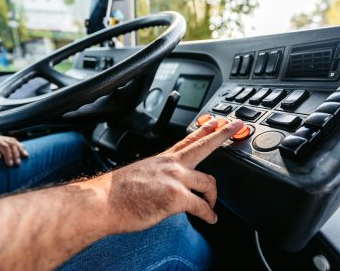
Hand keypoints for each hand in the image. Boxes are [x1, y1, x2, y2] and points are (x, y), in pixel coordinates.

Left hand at [0, 131, 28, 165]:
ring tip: (25, 157)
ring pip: (11, 140)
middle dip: (16, 152)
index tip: (10, 165)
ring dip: (18, 149)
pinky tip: (19, 152)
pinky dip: (15, 147)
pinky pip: (7, 143)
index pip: (3, 144)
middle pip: (9, 141)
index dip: (9, 154)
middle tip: (17, 164)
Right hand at [100, 118, 243, 232]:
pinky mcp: (176, 197)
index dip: (205, 129)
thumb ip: (159, 175)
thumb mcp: (141, 173)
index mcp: (163, 159)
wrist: (102, 202)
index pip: (188, 139)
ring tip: (212, 205)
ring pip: (208, 182)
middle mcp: (171, 165)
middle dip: (223, 135)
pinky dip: (208, 214)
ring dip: (213, 196)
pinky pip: (201, 206)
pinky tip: (210, 218)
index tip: (218, 121)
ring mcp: (175, 179)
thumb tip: (166, 184)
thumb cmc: (116, 192)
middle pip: (204, 146)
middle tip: (237, 127)